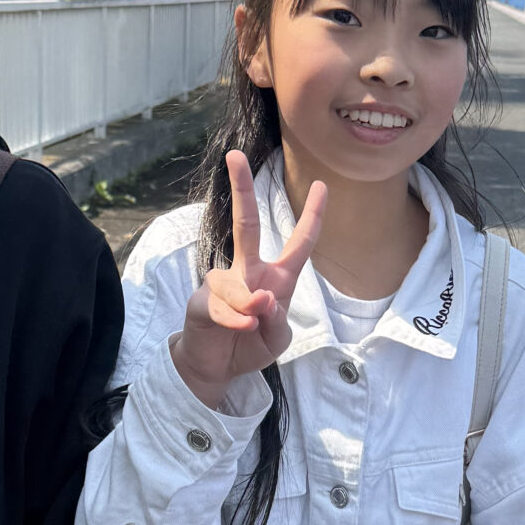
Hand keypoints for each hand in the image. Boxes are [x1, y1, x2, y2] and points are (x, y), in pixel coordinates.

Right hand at [169, 148, 324, 408]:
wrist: (217, 368)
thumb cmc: (250, 346)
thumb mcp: (278, 339)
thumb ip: (278, 319)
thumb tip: (263, 298)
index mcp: (276, 278)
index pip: (299, 243)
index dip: (312, 216)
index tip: (323, 185)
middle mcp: (248, 272)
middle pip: (247, 225)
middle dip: (242, 190)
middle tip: (235, 156)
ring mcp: (223, 284)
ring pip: (236, 282)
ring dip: (247, 305)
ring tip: (251, 325)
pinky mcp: (202, 301)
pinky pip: (220, 305)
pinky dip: (234, 319)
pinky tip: (240, 328)